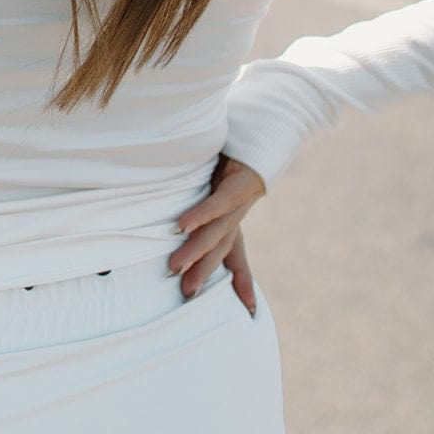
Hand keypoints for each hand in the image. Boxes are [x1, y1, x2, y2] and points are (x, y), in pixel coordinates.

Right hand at [170, 153, 266, 312]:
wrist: (262, 123)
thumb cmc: (234, 149)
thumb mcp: (215, 178)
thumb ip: (201, 199)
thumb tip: (171, 215)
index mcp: (233, 214)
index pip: (235, 251)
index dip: (241, 280)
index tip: (250, 310)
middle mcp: (238, 211)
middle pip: (221, 247)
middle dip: (204, 272)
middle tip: (185, 294)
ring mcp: (240, 199)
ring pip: (217, 231)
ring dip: (196, 251)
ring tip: (176, 268)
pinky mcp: (238, 180)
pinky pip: (217, 202)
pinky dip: (200, 215)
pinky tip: (182, 226)